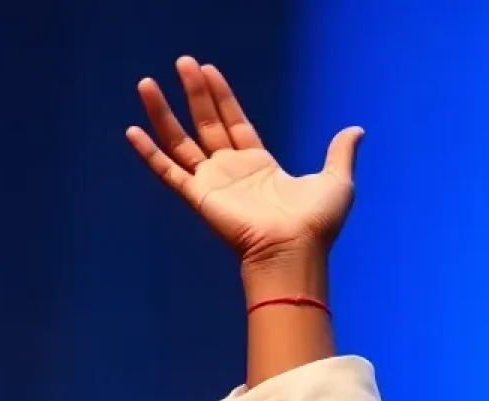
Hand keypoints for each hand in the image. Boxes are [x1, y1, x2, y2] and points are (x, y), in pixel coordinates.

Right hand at [127, 58, 361, 269]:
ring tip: (147, 83)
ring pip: (181, 141)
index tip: (209, 71)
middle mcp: (233, 173)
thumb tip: (357, 130)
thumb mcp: (336, 181)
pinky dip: (149, 153)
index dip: (222, 97)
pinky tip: (131, 131)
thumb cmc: (316, 224)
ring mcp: (214, 185)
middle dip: (195, 93)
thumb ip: (340, 152)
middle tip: (183, 62)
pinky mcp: (199, 198)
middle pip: (207, 124)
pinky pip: (168, 172)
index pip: (235, 123)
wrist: (294, 250)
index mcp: (260, 167)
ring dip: (163, 113)